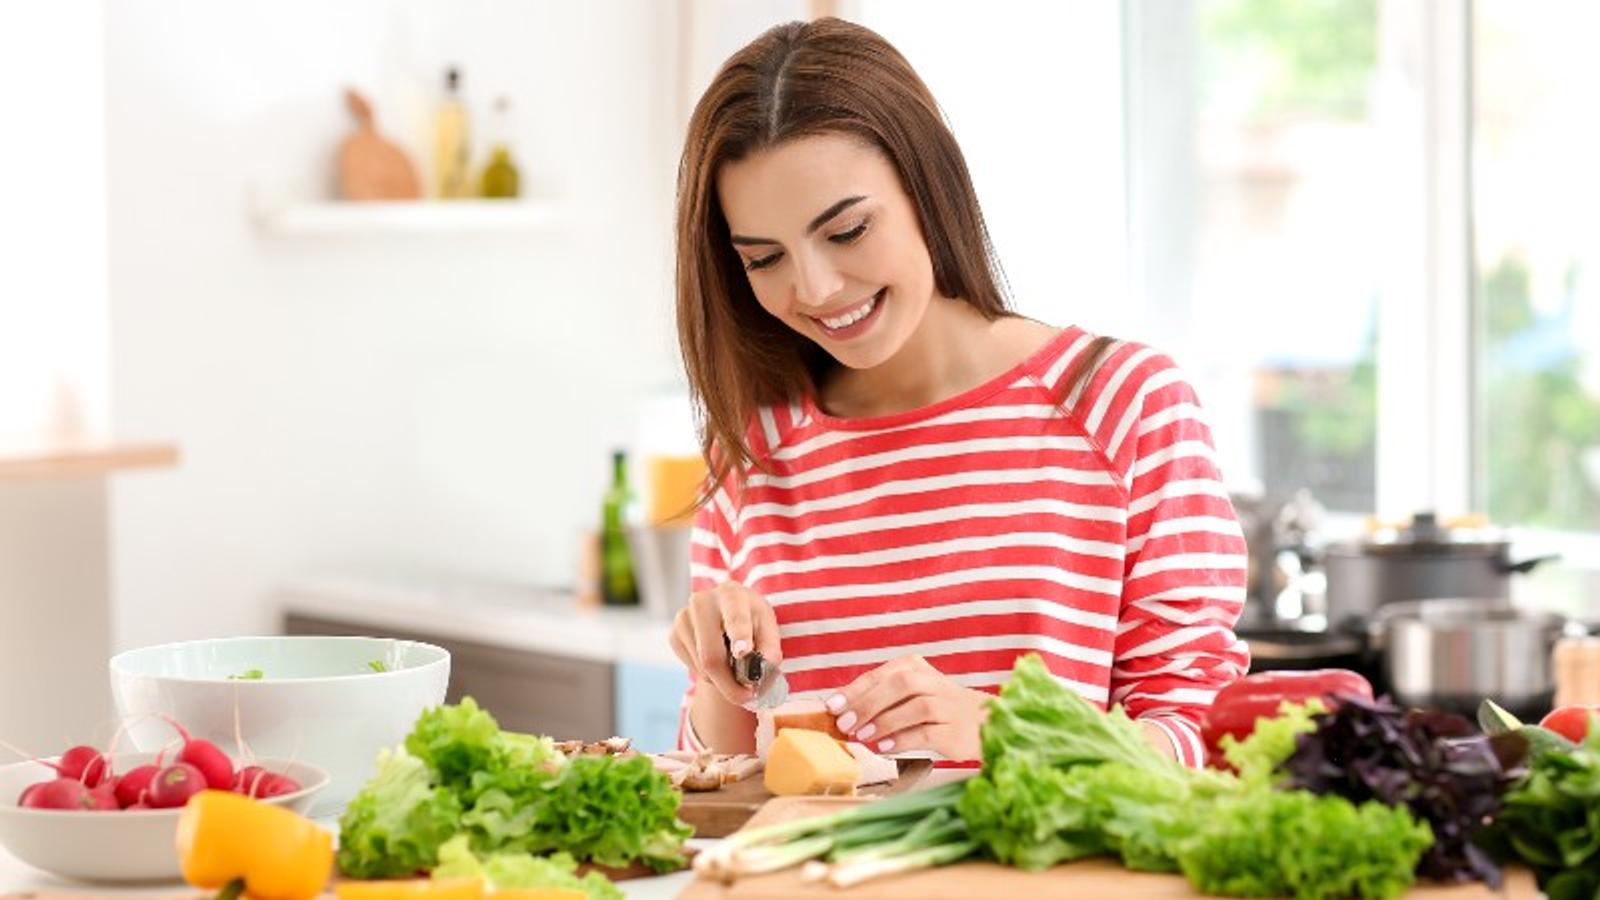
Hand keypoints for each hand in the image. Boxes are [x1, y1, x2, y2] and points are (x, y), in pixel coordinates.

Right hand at [668, 581, 782, 706]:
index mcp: (732, 594)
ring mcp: (684, 617)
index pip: (735, 617)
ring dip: (721, 679)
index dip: (739, 635)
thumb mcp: (769, 630)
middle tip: (746, 697)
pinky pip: (692, 668)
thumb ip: (769, 651)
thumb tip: (758, 673)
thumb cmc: (752, 621)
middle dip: (729, 683)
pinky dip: (709, 674)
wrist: (728, 612)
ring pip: (702, 666)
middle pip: (712, 654)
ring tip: (733, 665)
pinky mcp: (673, 634)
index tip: (743, 652)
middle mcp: (702, 601)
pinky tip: (717, 658)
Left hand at [825, 656, 989, 760]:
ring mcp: (946, 706)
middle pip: (899, 684)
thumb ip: (880, 699)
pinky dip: (902, 740)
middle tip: (845, 723)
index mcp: (915, 667)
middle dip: (868, 703)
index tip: (832, 706)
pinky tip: (884, 747)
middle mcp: (932, 682)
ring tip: (862, 736)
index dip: (854, 690)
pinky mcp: (954, 731)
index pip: (881, 674)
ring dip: (885, 721)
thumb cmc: (933, 708)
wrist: (980, 721)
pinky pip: (927, 733)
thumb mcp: (908, 694)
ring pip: (915, 707)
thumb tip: (840, 713)